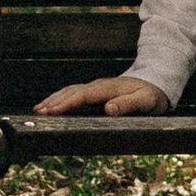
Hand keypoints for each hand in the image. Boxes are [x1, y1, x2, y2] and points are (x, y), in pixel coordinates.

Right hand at [34, 75, 170, 115]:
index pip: (84, 95)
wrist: (157, 83)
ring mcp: (97, 87)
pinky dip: (61, 97)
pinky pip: (75, 92)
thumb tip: (108, 109)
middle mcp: (100, 85)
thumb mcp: (145, 102)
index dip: (67, 103)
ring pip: (71, 90)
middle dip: (54, 101)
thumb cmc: (151, 95)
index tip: (52, 111)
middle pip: (72, 91)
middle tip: (37, 113)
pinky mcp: (97, 90)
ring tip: (38, 109)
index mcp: (109, 88)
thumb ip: (128, 105)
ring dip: (54, 99)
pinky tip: (53, 105)